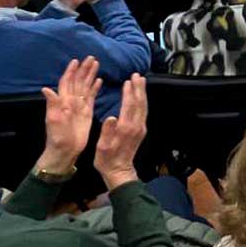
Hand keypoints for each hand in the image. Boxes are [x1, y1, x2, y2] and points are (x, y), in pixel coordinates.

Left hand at [39, 57, 99, 171]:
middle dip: (84, 69)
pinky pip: (92, 97)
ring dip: (90, 75)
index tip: (76, 61)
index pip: (67, 82)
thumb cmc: (57, 137)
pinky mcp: (87, 112)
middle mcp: (71, 101)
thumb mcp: (53, 121)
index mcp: (62, 101)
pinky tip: (99, 80)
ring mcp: (79, 106)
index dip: (71, 72)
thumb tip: (45, 89)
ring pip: (85, 87)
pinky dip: (95, 88)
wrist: (65, 151)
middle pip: (78, 81)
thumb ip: (52, 104)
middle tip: (91, 58)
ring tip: (96, 64)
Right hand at [94, 74, 146, 189]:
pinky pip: (143, 112)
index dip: (129, 93)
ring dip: (142, 93)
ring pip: (143, 107)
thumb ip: (107, 131)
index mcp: (125, 129)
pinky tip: (140, 96)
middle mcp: (136, 127)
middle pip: (139, 104)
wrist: (119, 171)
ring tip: (140, 81)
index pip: (129, 106)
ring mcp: (140, 129)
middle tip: (137, 75)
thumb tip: (111, 117)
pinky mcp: (141, 131)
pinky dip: (142, 101)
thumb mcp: (102, 147)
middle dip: (139, 88)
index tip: (128, 81)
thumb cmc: (107, 159)